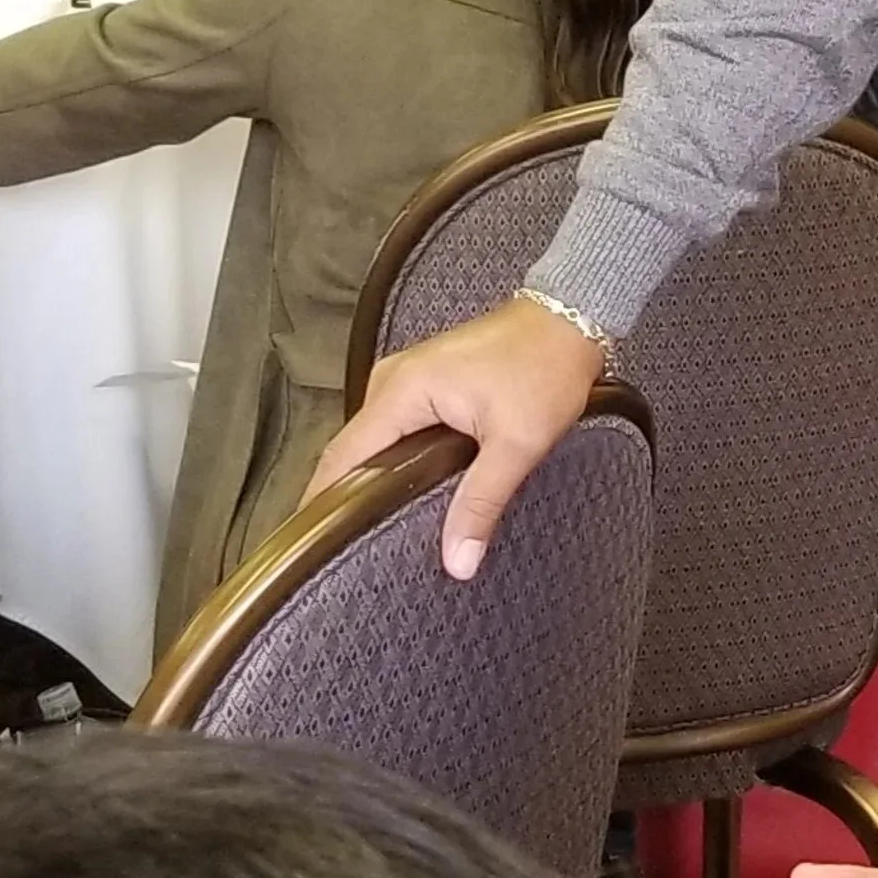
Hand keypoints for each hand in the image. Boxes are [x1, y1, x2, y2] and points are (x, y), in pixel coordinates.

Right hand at [306, 297, 603, 578]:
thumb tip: (457, 560)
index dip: (321, 502)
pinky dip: (386, 459)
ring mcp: (405, 378)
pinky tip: (397, 490)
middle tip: (339, 552)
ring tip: (363, 530)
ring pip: (370, 440)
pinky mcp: (422, 383)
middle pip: (349, 450)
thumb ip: (480, 503)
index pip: (341, 456)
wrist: (568, 317)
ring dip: (365, 478)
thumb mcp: (516, 445)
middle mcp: (391, 380)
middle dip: (340, 497)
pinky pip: (390, 428)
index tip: (309, 545)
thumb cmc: (544, 368)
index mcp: (401, 391)